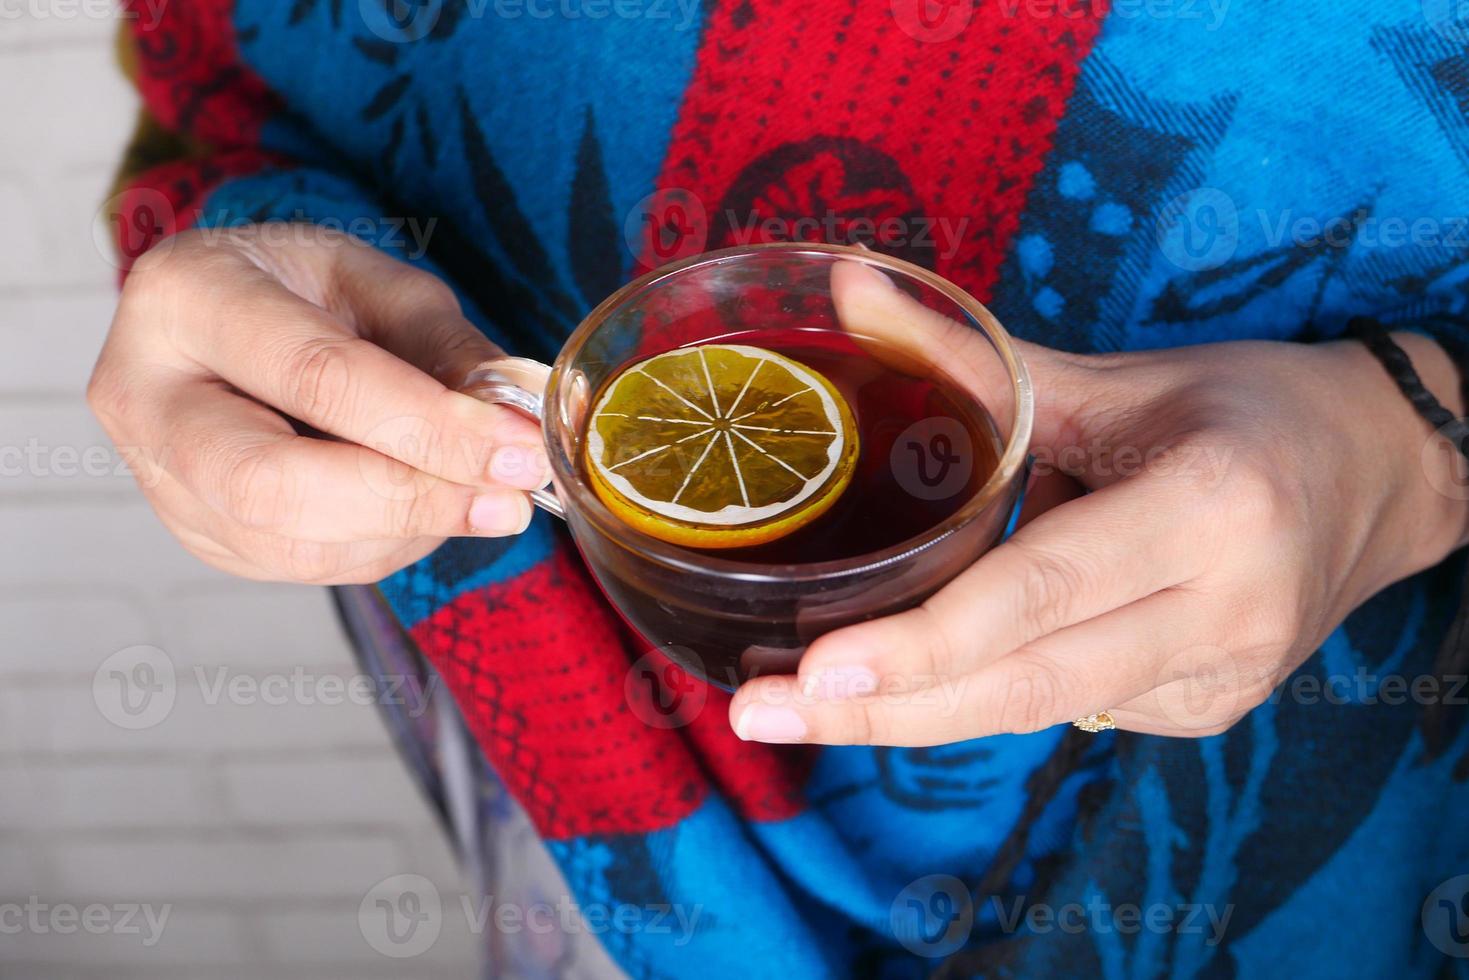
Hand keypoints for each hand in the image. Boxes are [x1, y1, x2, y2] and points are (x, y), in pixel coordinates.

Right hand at [89, 225, 548, 583]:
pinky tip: (427, 508)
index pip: (318, 376)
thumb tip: (519, 421)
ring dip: (410, 530)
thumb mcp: (381, 286)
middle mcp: (144, 394)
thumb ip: (449, 350)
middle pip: (276, 484)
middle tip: (510, 498)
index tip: (520, 449)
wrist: (232, 322)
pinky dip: (386, 545)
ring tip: (483, 496)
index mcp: (186, 296)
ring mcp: (158, 479)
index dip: (429, 425)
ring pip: (292, 543)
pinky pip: (302, 567)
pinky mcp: (196, 534)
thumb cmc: (306, 292)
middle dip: (411, 497)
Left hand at [730, 268, 1468, 742]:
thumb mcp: (1113, 378)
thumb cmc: (1242, 408)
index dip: (923, 640)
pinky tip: (925, 668)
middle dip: (878, 712)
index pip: (1039, 589)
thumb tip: (847, 288)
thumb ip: (974, 356)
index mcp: (1208, 509)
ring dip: (912, 710)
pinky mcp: (1207, 712)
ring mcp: (1221, 678)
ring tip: (797, 702)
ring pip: (1033, 708)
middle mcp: (1224, 611)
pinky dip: (987, 687)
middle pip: (1020, 682)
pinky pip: (1068, 705)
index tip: (815, 671)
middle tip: (758, 713)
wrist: (1379, 476)